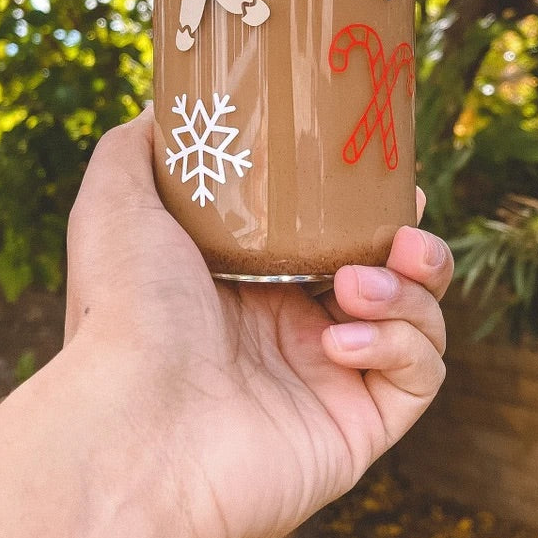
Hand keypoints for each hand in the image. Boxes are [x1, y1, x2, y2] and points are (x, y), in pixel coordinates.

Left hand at [65, 109, 451, 537]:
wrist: (135, 428)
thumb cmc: (123, 314)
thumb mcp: (116, 204)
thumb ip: (140, 147)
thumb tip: (167, 107)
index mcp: (251, 284)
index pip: (334, 239)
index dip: (368, 208)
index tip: (386, 177)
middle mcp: (294, 334)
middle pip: (393, 277)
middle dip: (414, 245)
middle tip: (406, 227)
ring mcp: (329, 384)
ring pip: (420, 322)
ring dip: (410, 290)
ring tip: (357, 282)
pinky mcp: (358, 430)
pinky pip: (420, 376)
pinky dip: (400, 345)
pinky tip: (341, 339)